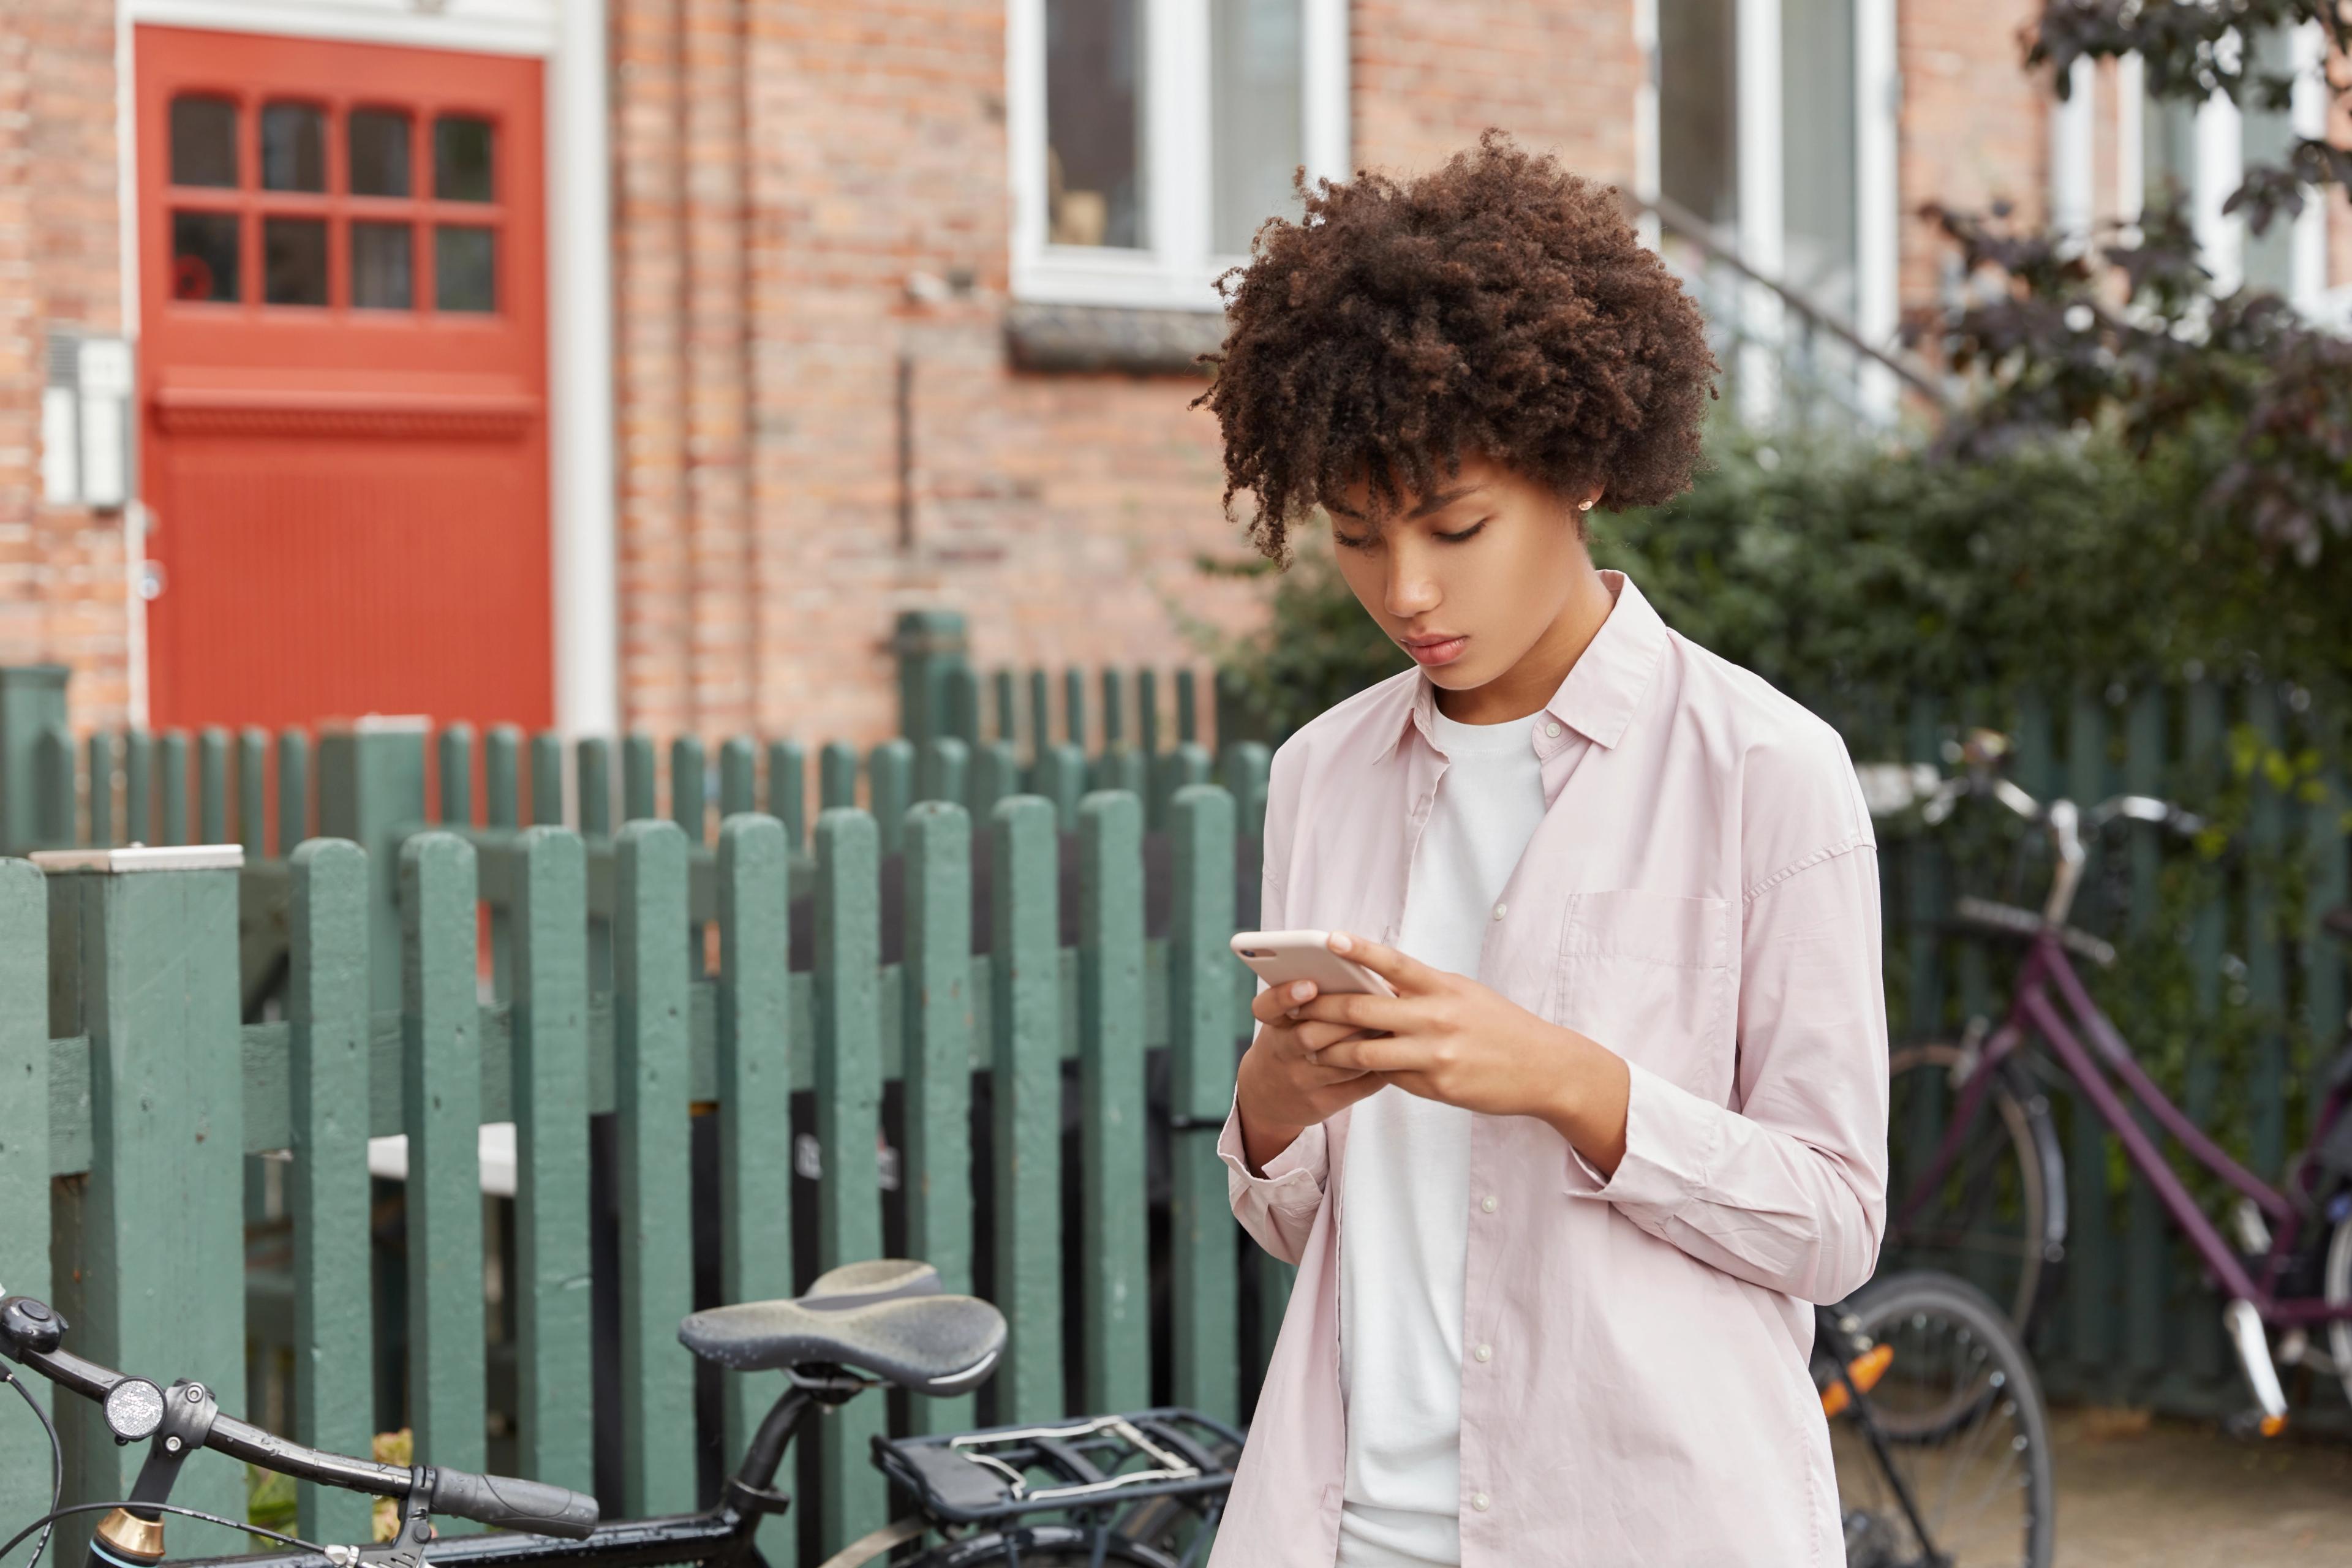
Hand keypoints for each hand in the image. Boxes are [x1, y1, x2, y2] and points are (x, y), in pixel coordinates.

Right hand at [1233, 976, 1391, 1174]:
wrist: (1269, 1096)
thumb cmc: (1290, 1041)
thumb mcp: (1287, 1020)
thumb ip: (1314, 998)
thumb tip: (1361, 971)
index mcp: (1273, 1024)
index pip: (1268, 1007)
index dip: (1285, 996)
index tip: (1309, 985)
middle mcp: (1282, 1053)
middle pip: (1310, 1036)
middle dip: (1344, 1019)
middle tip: (1374, 1003)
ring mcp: (1301, 1081)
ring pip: (1339, 1062)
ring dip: (1368, 1043)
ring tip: (1393, 1024)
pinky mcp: (1321, 1103)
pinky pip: (1356, 1086)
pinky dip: (1379, 1068)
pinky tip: (1395, 1053)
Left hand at [1293, 932, 1631, 1176]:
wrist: (1544, 1069)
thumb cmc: (1500, 1027)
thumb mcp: (1465, 995)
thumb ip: (1423, 990)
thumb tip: (1379, 986)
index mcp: (1443, 986)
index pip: (1395, 962)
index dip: (1360, 949)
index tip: (1328, 937)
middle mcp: (1436, 1016)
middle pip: (1365, 1008)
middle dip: (1323, 1008)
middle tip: (1293, 1006)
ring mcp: (1435, 1053)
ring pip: (1366, 1049)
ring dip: (1331, 1048)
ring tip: (1306, 1046)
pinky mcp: (1436, 1085)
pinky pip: (1389, 1077)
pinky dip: (1365, 1071)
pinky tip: (1345, 1070)